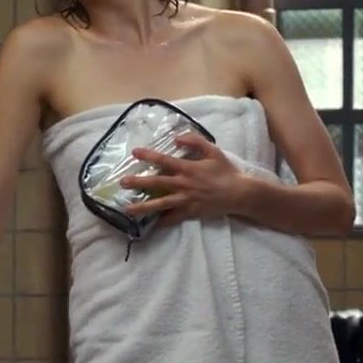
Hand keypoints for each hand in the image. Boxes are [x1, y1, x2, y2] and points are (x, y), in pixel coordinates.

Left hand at [119, 133, 247, 226]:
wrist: (239, 194)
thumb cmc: (226, 171)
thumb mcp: (213, 151)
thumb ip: (195, 141)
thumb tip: (176, 138)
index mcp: (188, 168)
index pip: (164, 161)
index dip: (149, 156)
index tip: (135, 153)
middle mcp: (183, 185)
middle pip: (157, 184)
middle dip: (138, 183)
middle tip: (122, 183)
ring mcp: (186, 200)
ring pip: (161, 204)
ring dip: (143, 207)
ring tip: (128, 209)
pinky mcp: (190, 212)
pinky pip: (173, 218)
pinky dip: (162, 221)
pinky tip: (151, 224)